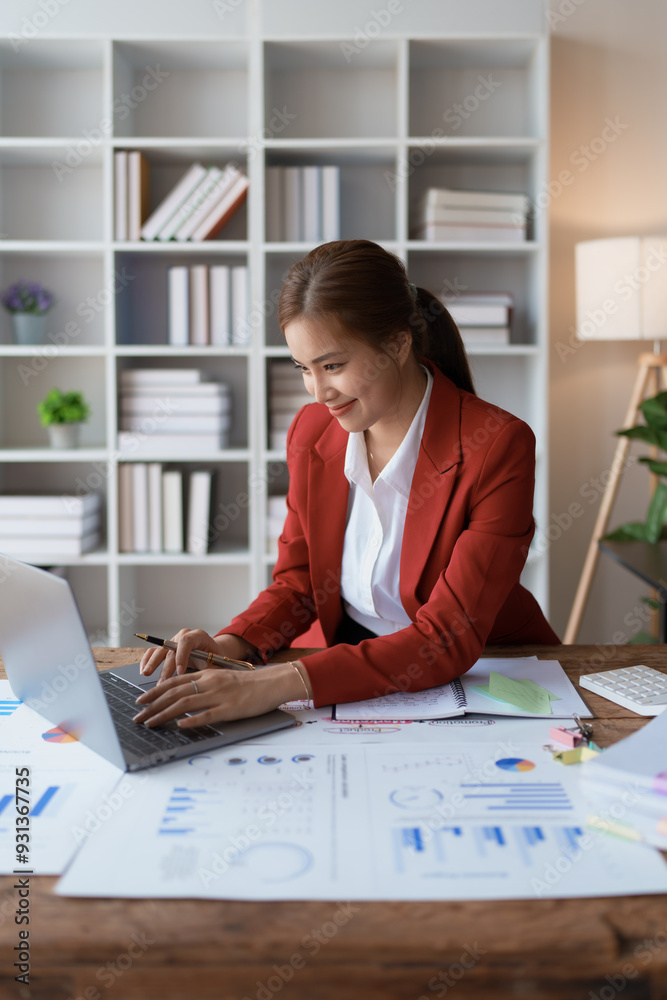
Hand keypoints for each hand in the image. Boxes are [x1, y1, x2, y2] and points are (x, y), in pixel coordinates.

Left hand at [133, 659, 311, 727]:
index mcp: (207, 675)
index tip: (140, 701)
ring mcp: (219, 696)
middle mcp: (210, 683)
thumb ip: (203, 686)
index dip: (154, 691)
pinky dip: (192, 720)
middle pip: (175, 693)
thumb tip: (182, 698)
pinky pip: (207, 715)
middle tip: (138, 717)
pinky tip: (179, 726)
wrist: (271, 684)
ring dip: (164, 714)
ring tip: (150, 723)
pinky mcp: (230, 709)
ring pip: (185, 704)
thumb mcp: (222, 679)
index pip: (174, 682)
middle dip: (153, 705)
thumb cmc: (247, 684)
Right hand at [139, 629, 256, 682]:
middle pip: (171, 649)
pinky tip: (143, 671)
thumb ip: (211, 670)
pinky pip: (154, 652)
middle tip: (163, 683)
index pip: (187, 641)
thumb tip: (204, 683)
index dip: (182, 656)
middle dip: (166, 667)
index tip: (180, 672)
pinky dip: (147, 660)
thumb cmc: (216, 659)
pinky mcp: (166, 648)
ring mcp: (173, 641)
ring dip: (152, 663)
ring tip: (146, 674)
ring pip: (160, 650)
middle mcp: (184, 636)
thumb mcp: (217, 664)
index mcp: (199, 636)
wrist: (213, 654)